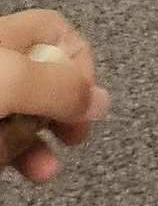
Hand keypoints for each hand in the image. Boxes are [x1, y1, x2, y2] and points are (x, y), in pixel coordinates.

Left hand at [0, 11, 106, 184]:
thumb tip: (100, 101)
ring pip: (22, 120)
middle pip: (45, 82)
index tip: (84, 100)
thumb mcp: (15, 79)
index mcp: (8, 36)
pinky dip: (16, 158)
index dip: (81, 65)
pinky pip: (2, 143)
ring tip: (43, 170)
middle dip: (62, 115)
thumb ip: (60, 88)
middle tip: (71, 138)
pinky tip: (24, 171)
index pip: (60, 34)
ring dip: (39, 147)